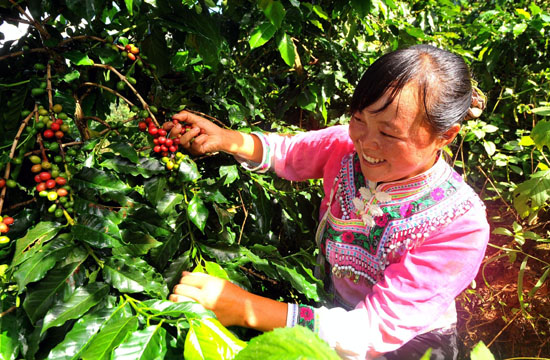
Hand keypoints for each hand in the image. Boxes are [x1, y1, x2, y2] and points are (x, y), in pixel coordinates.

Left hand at [169, 272, 286, 330]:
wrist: (244, 309)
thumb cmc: (233, 293)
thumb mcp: (219, 281)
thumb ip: (201, 277)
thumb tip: (184, 274)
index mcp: (209, 284)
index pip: (187, 279)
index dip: (183, 279)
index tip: (183, 281)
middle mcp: (205, 296)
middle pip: (180, 289)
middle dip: (177, 288)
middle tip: (177, 289)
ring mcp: (202, 309)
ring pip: (179, 301)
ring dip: (175, 298)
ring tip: (175, 297)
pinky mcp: (202, 318)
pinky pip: (185, 312)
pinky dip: (181, 308)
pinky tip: (181, 307)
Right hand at [172, 111, 227, 154]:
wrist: (220, 135)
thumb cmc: (208, 128)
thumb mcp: (196, 119)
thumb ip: (185, 116)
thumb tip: (174, 116)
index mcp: (182, 131)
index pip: (170, 130)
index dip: (168, 126)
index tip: (172, 122)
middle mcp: (184, 139)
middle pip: (172, 137)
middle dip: (175, 131)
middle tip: (180, 125)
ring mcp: (189, 146)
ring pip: (182, 141)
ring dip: (191, 133)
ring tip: (199, 129)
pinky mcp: (196, 151)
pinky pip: (194, 145)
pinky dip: (200, 138)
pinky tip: (205, 136)